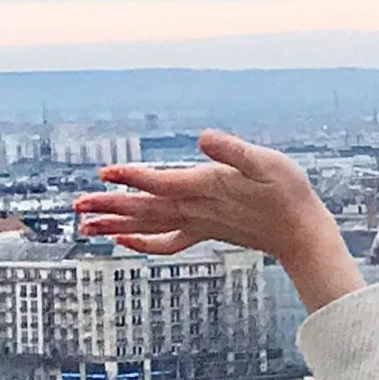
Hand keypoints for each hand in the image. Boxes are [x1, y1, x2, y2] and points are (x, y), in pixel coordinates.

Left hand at [73, 131, 362, 314]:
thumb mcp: (266, 162)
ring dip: (115, 224)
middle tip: (76, 206)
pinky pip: (166, 241)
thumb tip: (205, 138)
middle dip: (109, 206)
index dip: (132, 177)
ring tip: (84, 224)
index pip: (161, 182)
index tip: (104, 172)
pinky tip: (124, 239)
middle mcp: (196, 209)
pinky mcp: (204, 230)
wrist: (301, 232)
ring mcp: (198, 223)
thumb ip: (234, 150)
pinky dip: (142, 241)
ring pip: (148, 225)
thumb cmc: (288, 193)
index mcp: (207, 188)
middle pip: (145, 208)